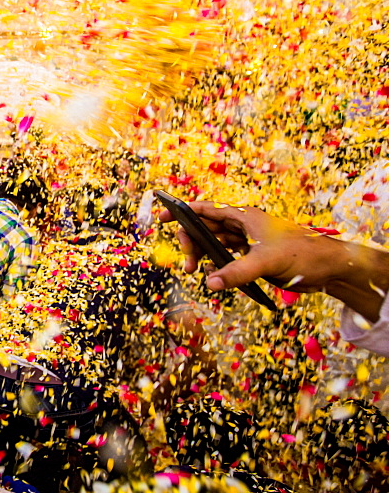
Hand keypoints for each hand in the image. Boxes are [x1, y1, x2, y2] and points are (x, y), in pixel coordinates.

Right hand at [157, 201, 344, 293]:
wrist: (330, 268)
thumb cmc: (303, 255)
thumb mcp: (266, 262)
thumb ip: (236, 272)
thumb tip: (210, 283)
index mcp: (245, 216)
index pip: (206, 209)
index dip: (182, 212)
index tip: (162, 217)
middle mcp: (244, 225)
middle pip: (206, 228)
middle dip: (192, 243)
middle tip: (189, 263)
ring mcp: (248, 241)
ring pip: (215, 244)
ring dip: (203, 256)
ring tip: (197, 273)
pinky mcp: (254, 256)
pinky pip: (227, 257)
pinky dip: (217, 265)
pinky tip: (216, 276)